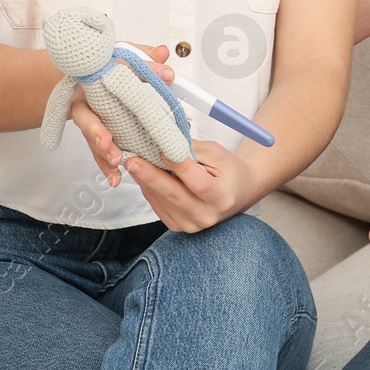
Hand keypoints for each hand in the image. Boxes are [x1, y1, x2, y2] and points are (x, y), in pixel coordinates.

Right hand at [71, 44, 174, 188]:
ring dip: (103, 153)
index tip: (116, 106)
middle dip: (97, 133)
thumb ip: (146, 59)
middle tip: (107, 142)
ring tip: (115, 164)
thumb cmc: (110, 68)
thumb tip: (164, 54)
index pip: (99, 85)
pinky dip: (106, 166)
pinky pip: (98, 153)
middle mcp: (86, 103)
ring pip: (92, 140)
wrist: (89, 77)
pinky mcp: (96, 137)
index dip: (107, 96)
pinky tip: (115, 177)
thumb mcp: (128, 57)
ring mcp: (90, 122)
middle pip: (86, 120)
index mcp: (92, 82)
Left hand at [124, 138, 254, 232]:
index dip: (180, 166)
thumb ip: (192, 150)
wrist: (237, 193)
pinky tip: (144, 175)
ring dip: (145, 180)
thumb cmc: (228, 170)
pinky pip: (157, 206)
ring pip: (162, 200)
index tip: (163, 149)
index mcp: (222, 198)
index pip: (199, 183)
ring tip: (134, 161)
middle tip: (132, 160)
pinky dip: (149, 189)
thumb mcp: (217, 154)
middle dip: (150, 176)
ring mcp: (190, 225)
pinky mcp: (177, 226)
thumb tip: (163, 143)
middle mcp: (206, 216)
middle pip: (174, 195)